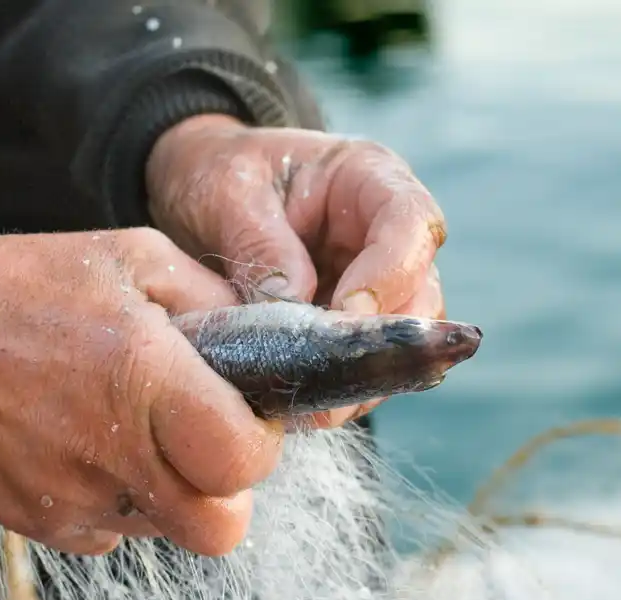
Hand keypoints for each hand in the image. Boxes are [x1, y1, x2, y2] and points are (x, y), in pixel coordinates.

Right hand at [0, 229, 283, 556]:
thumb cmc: (25, 285)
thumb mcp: (134, 258)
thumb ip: (217, 301)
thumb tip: (273, 344)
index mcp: (145, 381)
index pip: (245, 464)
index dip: (260, 444)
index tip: (242, 415)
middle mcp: (110, 452)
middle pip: (218, 529)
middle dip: (226, 491)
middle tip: (205, 443)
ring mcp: (69, 496)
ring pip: (166, 532)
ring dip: (170, 492)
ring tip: (134, 430)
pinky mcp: (34, 521)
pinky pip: (109, 534)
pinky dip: (116, 500)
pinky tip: (89, 446)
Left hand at [145, 115, 447, 427]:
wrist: (198, 190)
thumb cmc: (218, 172)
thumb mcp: (227, 192)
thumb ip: (261, 245)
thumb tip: (291, 310)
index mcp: (370, 179)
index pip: (412, 225)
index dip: (390, 275)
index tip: (345, 316)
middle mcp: (389, 235)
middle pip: (422, 293)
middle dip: (383, 341)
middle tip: (331, 377)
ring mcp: (379, 283)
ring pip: (404, 341)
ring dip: (365, 376)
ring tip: (313, 403)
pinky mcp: (357, 325)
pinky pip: (368, 364)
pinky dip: (341, 389)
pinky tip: (304, 406)